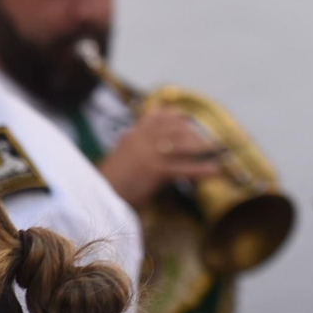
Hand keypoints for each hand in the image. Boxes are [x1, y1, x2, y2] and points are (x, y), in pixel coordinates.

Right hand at [97, 106, 223, 207]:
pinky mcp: (155, 170)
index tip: (188, 117)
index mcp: (132, 136)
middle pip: (175, 127)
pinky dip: (203, 169)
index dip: (175, 115)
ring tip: (218, 151)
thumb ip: (133, 149)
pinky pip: (185, 168)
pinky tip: (216, 171)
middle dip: (194, 133)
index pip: (157, 116)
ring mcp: (149, 153)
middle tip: (208, 142)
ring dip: (203, 146)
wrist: (94, 197)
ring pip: (183, 143)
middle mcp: (141, 139)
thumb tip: (142, 146)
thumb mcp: (119, 159)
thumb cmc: (104, 183)